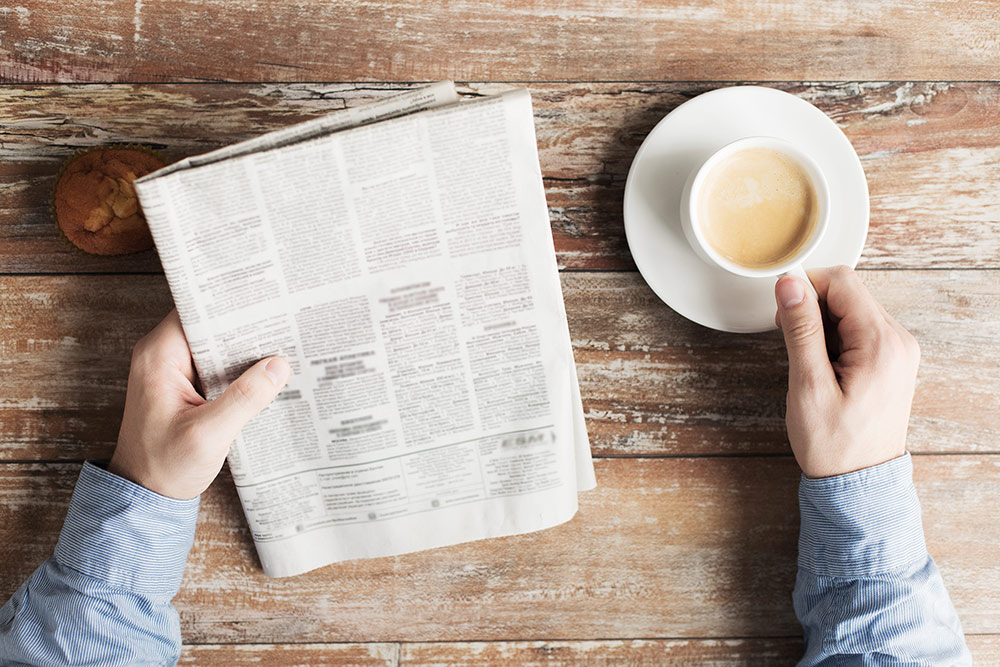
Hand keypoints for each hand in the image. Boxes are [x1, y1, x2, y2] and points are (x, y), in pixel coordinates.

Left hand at [109, 309, 290, 498]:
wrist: (144, 495)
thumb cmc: (165, 466)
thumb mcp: (209, 434)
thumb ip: (244, 398)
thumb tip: (279, 366)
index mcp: (159, 356)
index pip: (198, 311)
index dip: (232, 305)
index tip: (266, 303)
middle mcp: (162, 355)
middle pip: (210, 324)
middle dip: (246, 327)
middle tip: (284, 326)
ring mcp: (172, 369)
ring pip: (215, 344)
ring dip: (244, 349)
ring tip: (281, 347)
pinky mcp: (184, 385)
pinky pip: (215, 364)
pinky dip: (238, 367)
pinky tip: (264, 373)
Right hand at [774, 266, 919, 477]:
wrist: (859, 485)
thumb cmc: (834, 445)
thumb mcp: (808, 385)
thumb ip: (800, 329)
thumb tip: (790, 285)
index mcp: (881, 343)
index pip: (841, 281)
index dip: (805, 287)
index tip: (782, 312)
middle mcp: (898, 341)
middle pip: (848, 292)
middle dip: (811, 308)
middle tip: (792, 344)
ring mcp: (897, 350)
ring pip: (851, 309)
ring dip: (821, 325)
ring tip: (809, 364)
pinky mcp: (890, 360)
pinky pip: (858, 330)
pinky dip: (833, 339)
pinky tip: (822, 367)